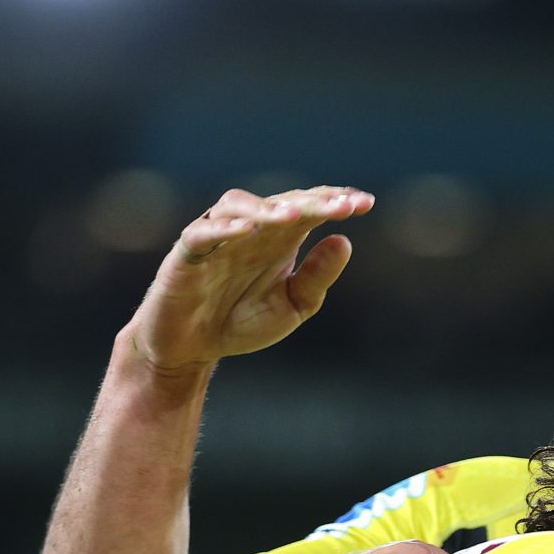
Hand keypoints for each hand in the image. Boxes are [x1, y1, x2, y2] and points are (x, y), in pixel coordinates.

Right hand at [121, 186, 374, 374]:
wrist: (191, 350)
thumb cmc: (241, 322)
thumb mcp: (292, 306)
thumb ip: (316, 277)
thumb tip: (345, 241)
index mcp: (279, 239)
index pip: (309, 210)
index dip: (335, 202)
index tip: (367, 203)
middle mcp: (250, 230)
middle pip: (281, 203)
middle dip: (313, 202)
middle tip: (343, 206)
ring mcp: (217, 238)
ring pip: (239, 206)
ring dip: (268, 208)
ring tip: (294, 215)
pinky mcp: (186, 254)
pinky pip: (202, 233)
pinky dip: (223, 228)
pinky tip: (247, 229)